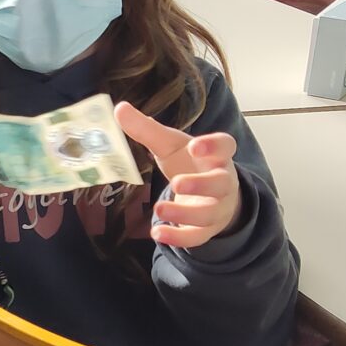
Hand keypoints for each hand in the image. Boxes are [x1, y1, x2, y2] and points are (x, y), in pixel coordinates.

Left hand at [114, 102, 240, 249]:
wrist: (210, 195)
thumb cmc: (189, 164)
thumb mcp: (170, 145)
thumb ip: (147, 129)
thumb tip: (119, 108)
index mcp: (216, 155)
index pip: (225, 146)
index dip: (214, 145)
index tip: (195, 146)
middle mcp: (222, 181)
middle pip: (220, 184)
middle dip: (200, 185)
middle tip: (176, 183)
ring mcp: (217, 207)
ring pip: (209, 214)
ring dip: (184, 214)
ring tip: (158, 209)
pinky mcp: (206, 229)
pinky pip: (197, 237)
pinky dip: (179, 238)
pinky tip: (157, 234)